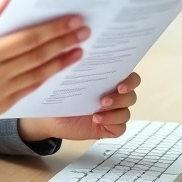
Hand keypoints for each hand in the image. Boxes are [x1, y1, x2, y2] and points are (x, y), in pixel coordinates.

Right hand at [0, 0, 90, 137]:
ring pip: (37, 75)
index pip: (26, 40)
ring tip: (77, 50)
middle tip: (82, 32)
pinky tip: (56, 66)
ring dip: (60, 62)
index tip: (71, 20)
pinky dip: (45, 77)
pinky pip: (28, 89)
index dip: (52, 30)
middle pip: (36, 57)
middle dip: (62, 43)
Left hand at [18, 73, 141, 141]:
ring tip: (98, 108)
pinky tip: (96, 119)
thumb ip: (79, 69)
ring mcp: (113, 113)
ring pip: (126, 112)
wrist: (51, 118)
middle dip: (122, 97)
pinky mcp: (109, 128)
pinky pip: (120, 127)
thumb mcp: (68, 81)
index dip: (130, 81)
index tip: (120, 84)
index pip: (130, 77)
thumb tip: (80, 54)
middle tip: (105, 99)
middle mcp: (114, 96)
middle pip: (131, 95)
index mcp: (108, 81)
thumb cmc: (60, 95)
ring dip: (115, 111)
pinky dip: (111, 123)